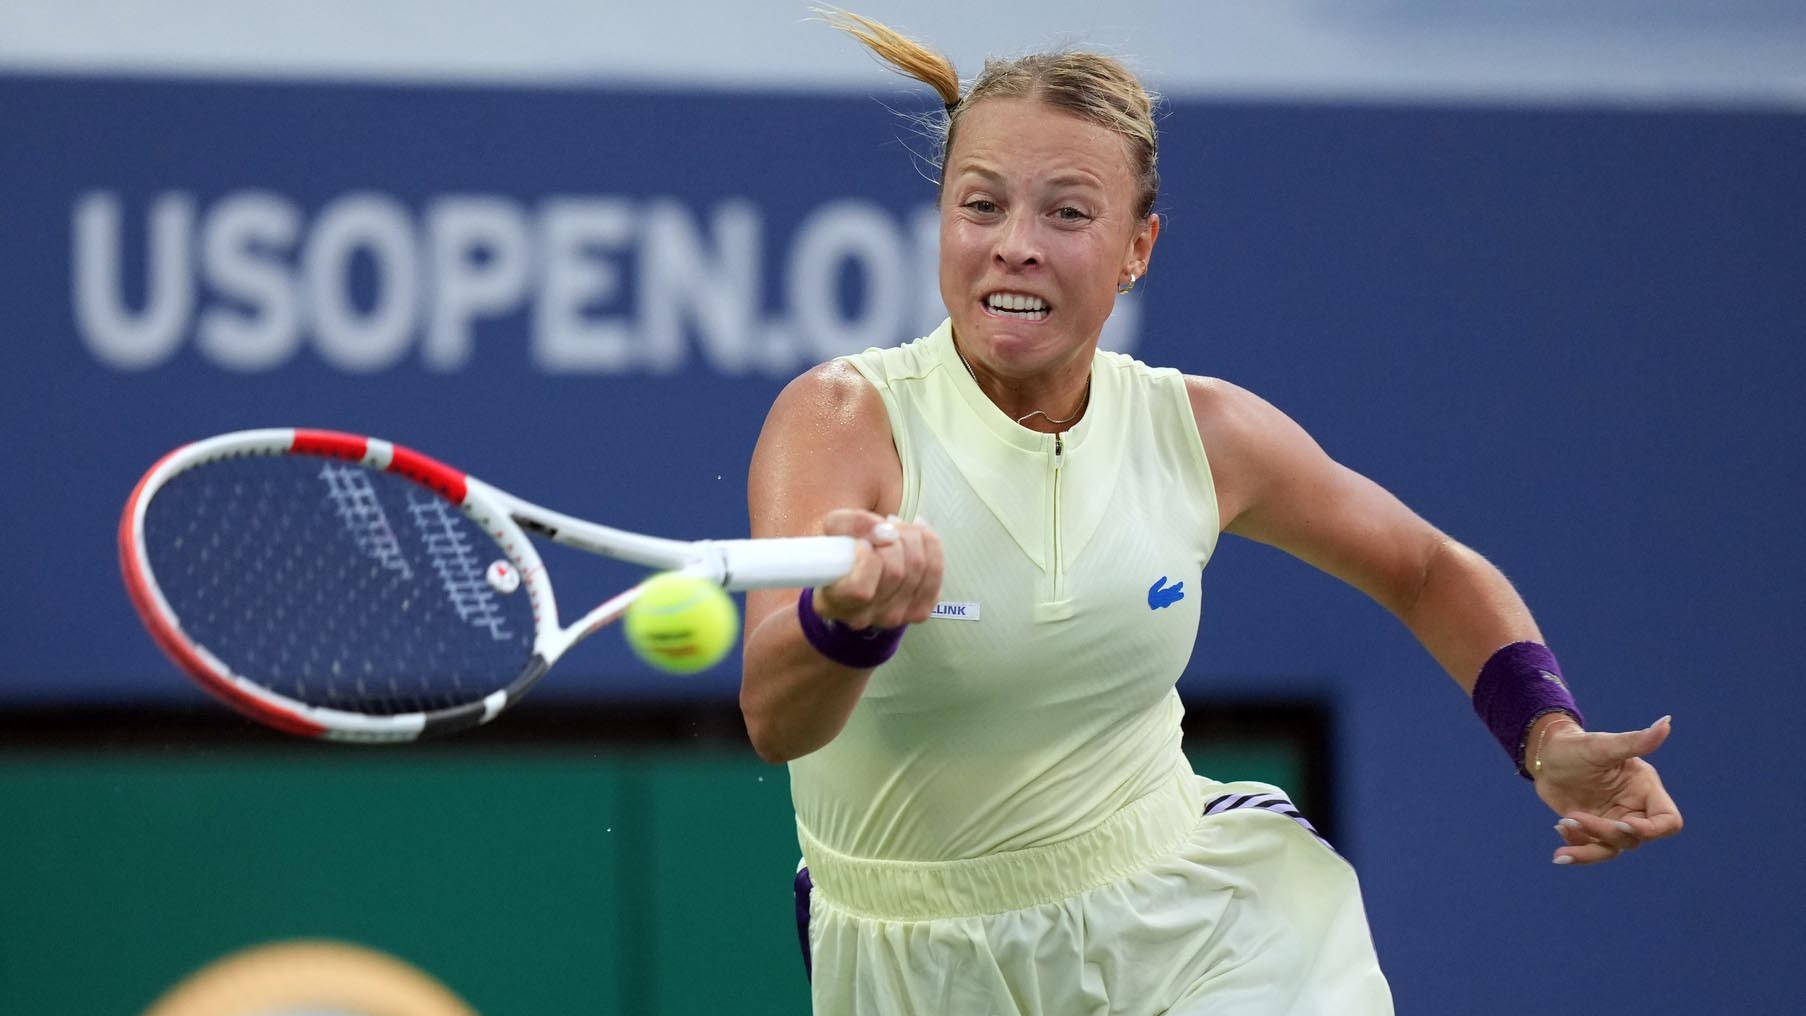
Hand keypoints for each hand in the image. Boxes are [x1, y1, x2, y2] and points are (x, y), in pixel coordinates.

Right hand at [812, 509, 942, 629]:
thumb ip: (852, 523)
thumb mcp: (834, 529)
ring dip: (911, 536)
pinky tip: (917, 533)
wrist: (860, 568)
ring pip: (918, 568)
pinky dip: (930, 543)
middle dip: (893, 537)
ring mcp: (894, 618)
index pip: (860, 590)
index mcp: (834, 604)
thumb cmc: (843, 550)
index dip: (867, 560)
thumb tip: (885, 529)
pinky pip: (935, 571)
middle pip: (895, 572)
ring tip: (897, 528)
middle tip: (883, 527)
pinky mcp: (919, 611)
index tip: (862, 543)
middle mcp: (864, 617)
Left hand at [1532, 715, 1681, 865]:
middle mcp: (1633, 808)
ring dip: (1587, 847)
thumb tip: (1666, 722)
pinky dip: (1576, 846)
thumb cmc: (1576, 746)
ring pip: (1612, 849)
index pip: (1668, 821)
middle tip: (1573, 817)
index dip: (1651, 829)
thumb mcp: (1603, 745)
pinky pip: (1591, 849)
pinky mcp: (1593, 830)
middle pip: (1635, 838)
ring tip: (1562, 825)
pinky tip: (1559, 827)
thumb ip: (1636, 741)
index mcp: (1645, 789)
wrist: (1545, 757)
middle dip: (1605, 832)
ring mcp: (1613, 821)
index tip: (1624, 823)